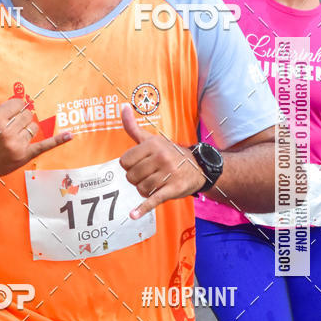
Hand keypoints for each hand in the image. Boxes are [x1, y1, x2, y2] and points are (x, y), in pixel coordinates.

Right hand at [0, 72, 71, 182]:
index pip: (18, 104)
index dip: (14, 107)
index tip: (8, 113)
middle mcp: (6, 131)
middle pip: (27, 115)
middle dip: (20, 118)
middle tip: (9, 126)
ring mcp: (16, 144)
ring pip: (33, 128)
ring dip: (27, 129)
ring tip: (13, 134)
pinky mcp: (23, 156)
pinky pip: (44, 146)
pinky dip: (58, 140)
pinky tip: (70, 135)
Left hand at [119, 104, 203, 218]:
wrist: (199, 167)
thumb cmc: (169, 153)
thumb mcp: (152, 139)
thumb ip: (133, 126)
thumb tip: (121, 106)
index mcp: (152, 145)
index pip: (124, 162)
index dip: (129, 167)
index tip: (140, 165)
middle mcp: (160, 157)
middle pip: (131, 177)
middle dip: (137, 179)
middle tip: (150, 175)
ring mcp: (168, 174)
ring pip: (141, 189)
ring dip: (145, 190)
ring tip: (156, 183)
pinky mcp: (173, 189)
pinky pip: (154, 199)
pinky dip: (143, 208)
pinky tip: (133, 215)